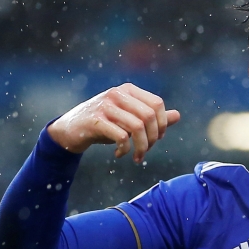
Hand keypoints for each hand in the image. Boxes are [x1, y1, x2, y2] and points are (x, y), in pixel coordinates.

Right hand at [47, 83, 180, 162]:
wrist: (70, 130)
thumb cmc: (104, 124)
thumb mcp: (129, 118)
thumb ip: (152, 117)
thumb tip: (177, 115)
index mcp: (128, 90)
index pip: (157, 103)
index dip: (162, 123)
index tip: (157, 138)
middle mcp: (117, 94)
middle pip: (149, 116)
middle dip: (153, 138)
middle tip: (146, 151)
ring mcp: (105, 106)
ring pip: (137, 127)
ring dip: (141, 147)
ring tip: (137, 157)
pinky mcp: (95, 120)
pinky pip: (121, 136)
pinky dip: (125, 149)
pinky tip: (120, 155)